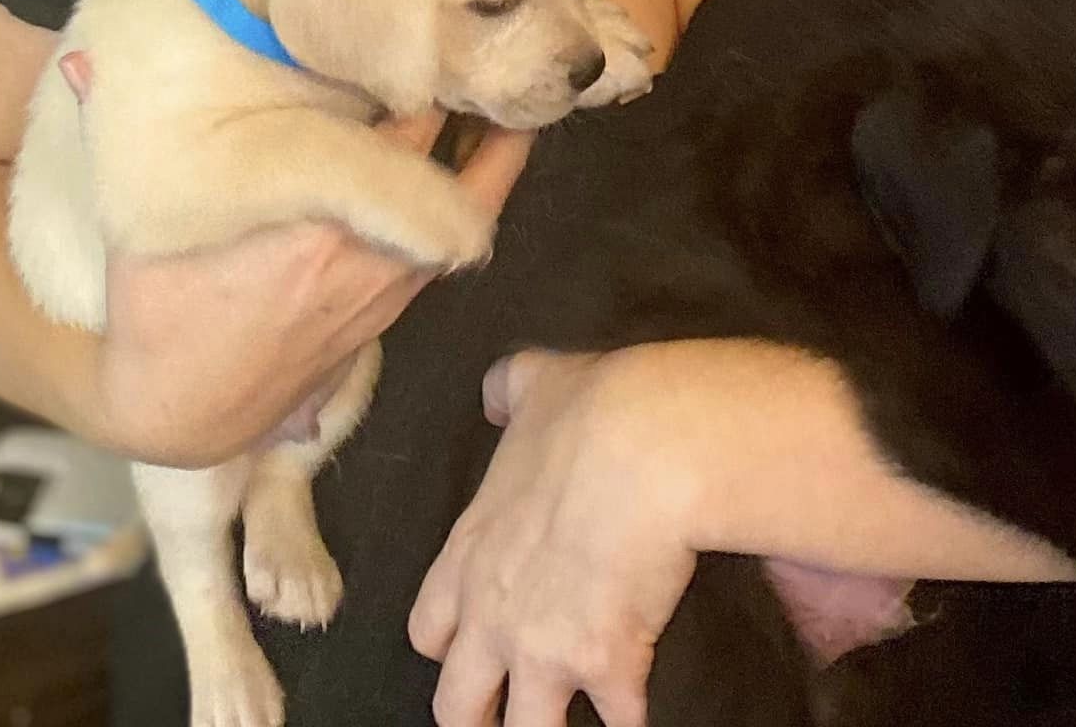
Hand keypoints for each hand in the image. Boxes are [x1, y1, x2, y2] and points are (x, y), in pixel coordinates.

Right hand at [59, 52, 530, 466]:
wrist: (190, 410)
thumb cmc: (161, 306)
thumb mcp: (137, 220)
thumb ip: (112, 134)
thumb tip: (81, 64)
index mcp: (304, 217)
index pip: (379, 114)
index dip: (404, 55)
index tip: (414, 3)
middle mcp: (364, 243)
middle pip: (434, 134)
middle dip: (453, 75)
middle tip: (473, 17)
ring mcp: (396, 272)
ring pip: (474, 179)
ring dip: (491, 123)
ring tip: (512, 61)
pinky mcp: (407, 293)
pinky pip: (470, 220)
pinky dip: (491, 173)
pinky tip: (503, 127)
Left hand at [410, 349, 697, 726]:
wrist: (646, 445)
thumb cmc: (587, 411)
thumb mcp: (534, 383)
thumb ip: (507, 390)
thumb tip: (496, 394)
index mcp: (471, 554)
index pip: (429, 629)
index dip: (450, 640)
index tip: (473, 640)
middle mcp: (493, 616)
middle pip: (456, 706)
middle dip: (479, 714)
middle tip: (507, 709)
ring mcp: (545, 651)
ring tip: (571, 724)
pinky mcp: (606, 668)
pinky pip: (619, 725)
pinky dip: (631, 721)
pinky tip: (640, 714)